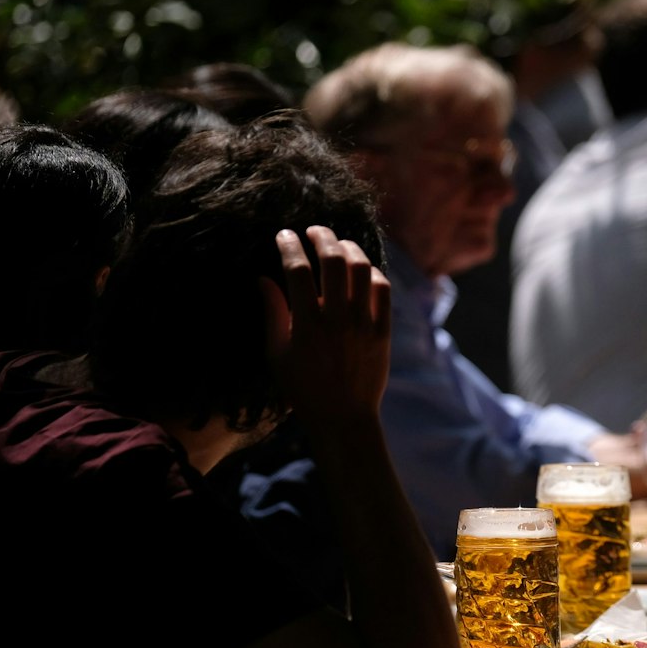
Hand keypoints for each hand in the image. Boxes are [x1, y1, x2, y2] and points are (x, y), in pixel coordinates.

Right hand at [263, 226, 391, 428]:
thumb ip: (272, 313)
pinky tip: (361, 269)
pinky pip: (383, 289)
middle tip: (312, 230)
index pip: (297, 270)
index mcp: (306, 325)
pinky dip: (372, 272)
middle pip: (333, 260)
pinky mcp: (383, 331)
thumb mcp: (276, 354)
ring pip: (362, 269)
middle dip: (321, 236)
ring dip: (349, 248)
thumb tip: (262, 278)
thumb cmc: (302, 388)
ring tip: (338, 244)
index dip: (289, 246)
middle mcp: (337, 320)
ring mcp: (364, 324)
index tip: (283, 235)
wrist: (342, 417)